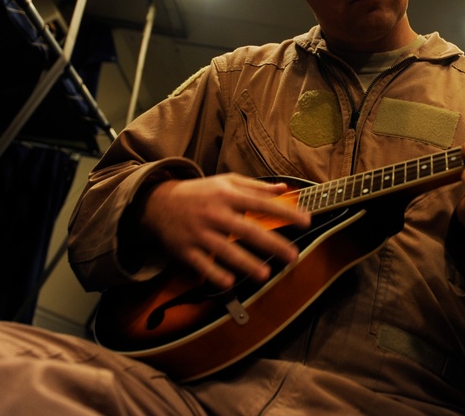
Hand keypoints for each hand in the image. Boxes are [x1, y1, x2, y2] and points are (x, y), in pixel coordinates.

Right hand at [139, 174, 310, 290]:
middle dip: (272, 243)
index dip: (285, 212)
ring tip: (265, 274)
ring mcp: (200, 233)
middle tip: (292, 255)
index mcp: (227, 195)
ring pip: (226, 250)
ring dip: (246, 263)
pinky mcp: (186, 249)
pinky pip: (203, 264)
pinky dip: (215, 274)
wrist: (159, 202)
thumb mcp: (226, 182)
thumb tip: (284, 189)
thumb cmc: (200, 192)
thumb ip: (255, 187)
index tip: (306, 221)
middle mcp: (215, 214)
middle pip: (247, 230)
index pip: (262, 204)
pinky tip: (229, 282)